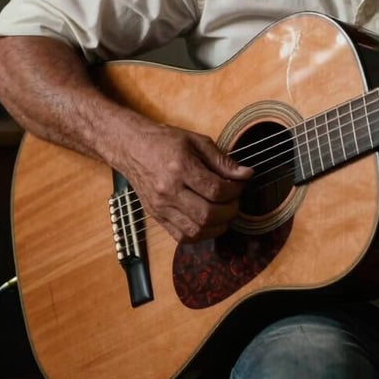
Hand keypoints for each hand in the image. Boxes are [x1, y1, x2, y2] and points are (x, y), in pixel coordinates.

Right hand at [114, 123, 253, 242]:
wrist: (132, 148)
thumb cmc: (165, 141)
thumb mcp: (197, 141)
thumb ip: (222, 160)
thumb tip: (246, 174)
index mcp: (180, 168)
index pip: (216, 190)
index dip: (235, 190)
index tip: (241, 184)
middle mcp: (168, 191)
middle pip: (208, 214)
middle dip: (230, 210)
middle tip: (235, 200)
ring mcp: (161, 207)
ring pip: (196, 230)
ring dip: (218, 226)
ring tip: (224, 212)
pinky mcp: (156, 217)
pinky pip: (182, 237)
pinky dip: (201, 234)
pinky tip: (209, 221)